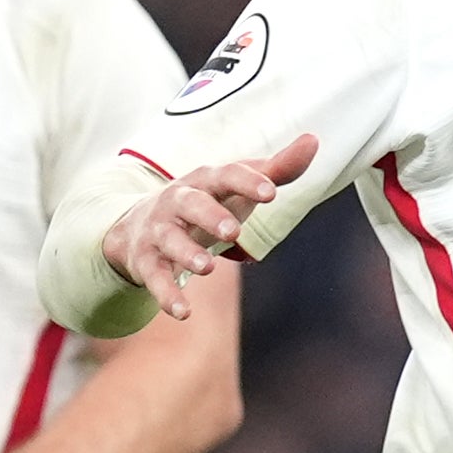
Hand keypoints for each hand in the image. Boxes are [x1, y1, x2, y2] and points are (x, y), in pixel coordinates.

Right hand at [100, 132, 314, 317]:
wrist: (139, 226)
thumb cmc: (205, 203)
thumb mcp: (237, 187)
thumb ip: (276, 169)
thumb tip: (313, 140)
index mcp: (204, 180)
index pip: (225, 174)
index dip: (247, 181)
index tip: (271, 193)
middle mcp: (177, 201)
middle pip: (190, 203)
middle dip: (209, 215)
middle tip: (232, 231)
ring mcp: (159, 231)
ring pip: (169, 240)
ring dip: (186, 253)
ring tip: (207, 267)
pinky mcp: (147, 261)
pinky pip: (155, 278)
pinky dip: (167, 295)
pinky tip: (183, 312)